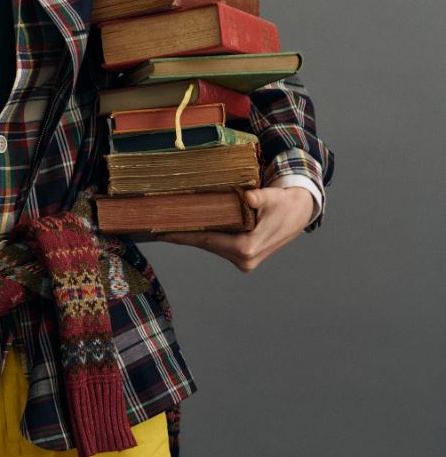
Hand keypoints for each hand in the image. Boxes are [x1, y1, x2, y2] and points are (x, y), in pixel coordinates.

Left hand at [153, 185, 314, 271]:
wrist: (300, 212)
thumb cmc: (286, 203)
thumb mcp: (274, 198)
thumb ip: (259, 198)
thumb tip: (247, 196)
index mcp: (247, 248)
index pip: (208, 240)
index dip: (184, 235)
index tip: (162, 233)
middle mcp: (244, 259)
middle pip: (206, 244)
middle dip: (183, 235)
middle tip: (157, 225)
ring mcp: (244, 260)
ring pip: (212, 245)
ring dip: (193, 236)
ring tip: (169, 226)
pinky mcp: (244, 256)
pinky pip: (218, 244)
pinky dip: (205, 236)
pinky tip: (189, 229)